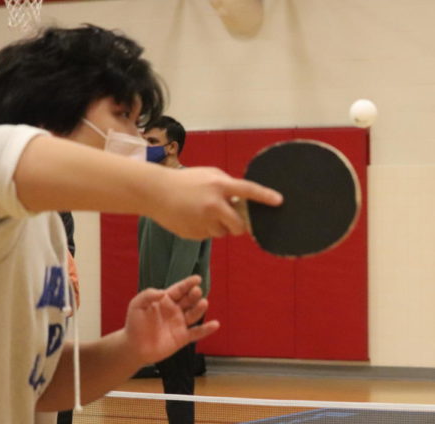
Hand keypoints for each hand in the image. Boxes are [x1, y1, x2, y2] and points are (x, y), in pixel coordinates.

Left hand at [124, 275, 219, 364]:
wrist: (134, 347)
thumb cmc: (135, 325)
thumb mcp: (136, 305)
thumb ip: (148, 295)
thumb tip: (163, 292)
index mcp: (166, 300)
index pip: (179, 289)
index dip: (188, 284)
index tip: (197, 279)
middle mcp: (175, 310)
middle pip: (189, 300)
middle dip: (194, 295)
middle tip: (197, 291)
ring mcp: (180, 324)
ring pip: (194, 314)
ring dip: (200, 309)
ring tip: (203, 303)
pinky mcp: (183, 337)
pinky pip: (197, 333)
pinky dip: (206, 329)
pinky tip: (215, 324)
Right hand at [153, 167, 281, 238]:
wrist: (155, 192)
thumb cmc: (186, 181)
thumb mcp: (209, 175)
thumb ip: (228, 186)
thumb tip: (245, 202)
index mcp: (219, 185)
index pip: (247, 190)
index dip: (265, 196)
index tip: (279, 201)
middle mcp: (213, 204)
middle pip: (239, 226)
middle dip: (238, 226)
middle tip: (231, 220)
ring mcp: (203, 221)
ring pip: (223, 233)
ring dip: (219, 226)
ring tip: (202, 213)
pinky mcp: (194, 233)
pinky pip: (208, 236)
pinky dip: (204, 230)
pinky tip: (192, 218)